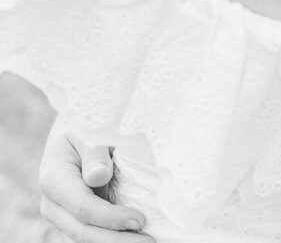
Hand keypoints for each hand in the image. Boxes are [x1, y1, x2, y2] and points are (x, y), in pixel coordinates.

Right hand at [39, 117, 152, 242]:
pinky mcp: (74, 220)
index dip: (111, 218)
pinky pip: (94, 234)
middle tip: (151, 242)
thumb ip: (95, 153)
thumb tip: (99, 176)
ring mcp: (62, 215)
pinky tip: (136, 236)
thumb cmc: (87, 126)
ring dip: (117, 242)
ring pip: (87, 239)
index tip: (140, 220)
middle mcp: (53, 203)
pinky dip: (114, 237)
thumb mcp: (90, 130)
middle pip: (84, 232)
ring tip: (148, 240)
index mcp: (54, 178)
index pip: (83, 208)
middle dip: (117, 241)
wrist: (75, 130)